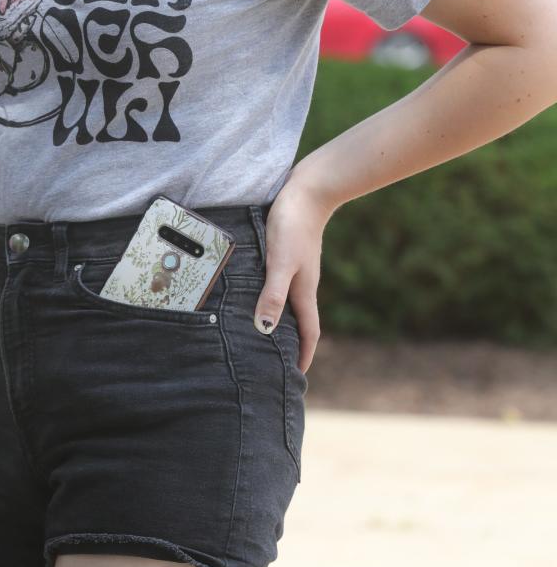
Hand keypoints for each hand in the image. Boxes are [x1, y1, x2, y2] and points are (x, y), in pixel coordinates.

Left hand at [253, 173, 330, 372]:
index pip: (308, 332)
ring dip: (282, 319)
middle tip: (278, 362)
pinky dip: (273, 296)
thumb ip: (273, 293)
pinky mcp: (289, 253)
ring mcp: (297, 268)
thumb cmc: (292, 226)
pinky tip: (258, 292)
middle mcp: (303, 283)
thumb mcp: (280, 262)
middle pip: (300, 320)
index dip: (304, 354)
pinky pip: (282, 283)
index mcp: (304, 291)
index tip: (298, 376)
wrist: (307, 190)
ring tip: (265, 333)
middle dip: (292, 343)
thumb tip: (265, 328)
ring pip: (290, 301)